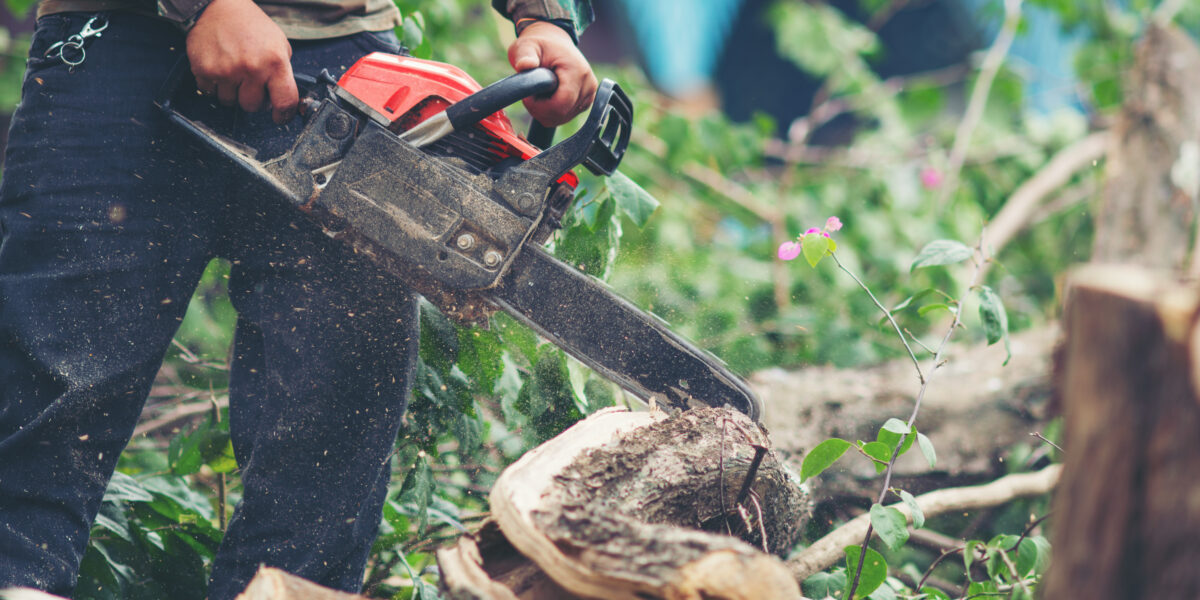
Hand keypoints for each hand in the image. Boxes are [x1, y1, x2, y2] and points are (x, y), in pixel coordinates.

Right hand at [186, 0, 297, 123]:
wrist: (218, 6)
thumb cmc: (251, 25)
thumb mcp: (278, 44)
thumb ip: (282, 72)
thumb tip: (284, 99)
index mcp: (275, 62)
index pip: (285, 101)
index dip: (284, 115)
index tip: (280, 117)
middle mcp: (251, 69)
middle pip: (252, 107)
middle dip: (252, 99)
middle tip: (249, 83)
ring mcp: (226, 71)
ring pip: (229, 102)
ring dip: (231, 92)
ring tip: (233, 71)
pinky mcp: (204, 70)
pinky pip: (209, 92)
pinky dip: (213, 85)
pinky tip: (218, 67)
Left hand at [507, 21, 597, 126]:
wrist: (554, 43)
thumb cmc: (540, 45)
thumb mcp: (527, 46)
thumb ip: (525, 56)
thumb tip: (524, 65)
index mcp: (577, 71)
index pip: (561, 105)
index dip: (540, 107)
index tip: (528, 96)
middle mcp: (588, 84)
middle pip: (561, 114)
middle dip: (540, 109)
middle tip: (531, 94)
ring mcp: (590, 94)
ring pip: (563, 118)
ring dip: (545, 111)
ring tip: (539, 93)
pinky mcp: (586, 101)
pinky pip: (566, 116)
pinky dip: (552, 112)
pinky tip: (547, 97)